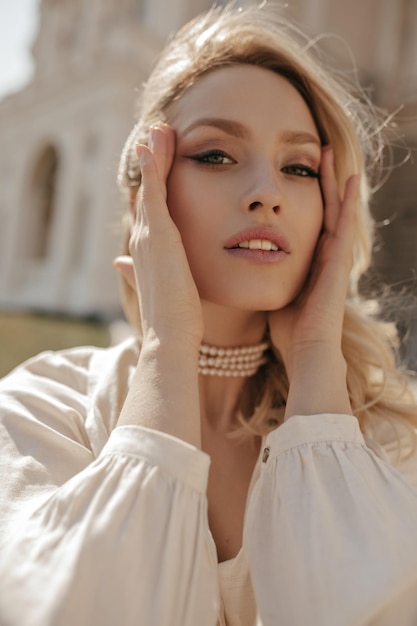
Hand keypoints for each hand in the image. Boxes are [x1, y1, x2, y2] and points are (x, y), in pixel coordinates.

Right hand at [114, 123, 202, 348]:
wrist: (171, 336)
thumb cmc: (173, 319)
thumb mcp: (158, 288)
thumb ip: (137, 271)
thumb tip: (118, 264)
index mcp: (146, 252)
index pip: (147, 211)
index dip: (150, 185)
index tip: (156, 163)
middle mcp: (142, 240)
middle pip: (146, 192)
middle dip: (151, 163)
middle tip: (157, 134)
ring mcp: (148, 236)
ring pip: (150, 186)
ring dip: (154, 156)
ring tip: (158, 129)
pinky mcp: (158, 234)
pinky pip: (155, 191)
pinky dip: (153, 166)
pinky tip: (153, 143)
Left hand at [268, 147, 359, 376]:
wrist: (305, 349)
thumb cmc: (286, 328)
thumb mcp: (269, 292)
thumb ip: (260, 275)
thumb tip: (237, 262)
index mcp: (308, 261)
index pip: (304, 220)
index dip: (300, 196)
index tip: (291, 171)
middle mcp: (324, 255)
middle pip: (322, 208)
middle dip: (317, 180)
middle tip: (313, 152)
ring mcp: (334, 257)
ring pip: (335, 210)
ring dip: (332, 182)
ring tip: (326, 153)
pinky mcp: (340, 262)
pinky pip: (344, 225)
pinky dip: (349, 202)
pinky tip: (349, 178)